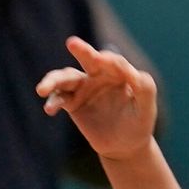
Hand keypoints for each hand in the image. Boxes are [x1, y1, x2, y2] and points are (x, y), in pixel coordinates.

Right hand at [36, 36, 157, 160]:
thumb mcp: (147, 107)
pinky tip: (49, 109)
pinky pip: (59, 98)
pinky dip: (52, 102)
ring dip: (53, 80)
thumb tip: (134, 73)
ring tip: (41, 89)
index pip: (114, 62)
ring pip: (65, 77)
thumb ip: (145, 88)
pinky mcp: (72, 103)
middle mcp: (99, 75)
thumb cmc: (139, 122)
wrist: (124, 145)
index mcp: (120, 72)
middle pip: (88, 59)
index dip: (110, 61)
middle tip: (72, 43)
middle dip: (81, 50)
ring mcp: (84, 88)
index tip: (103, 60)